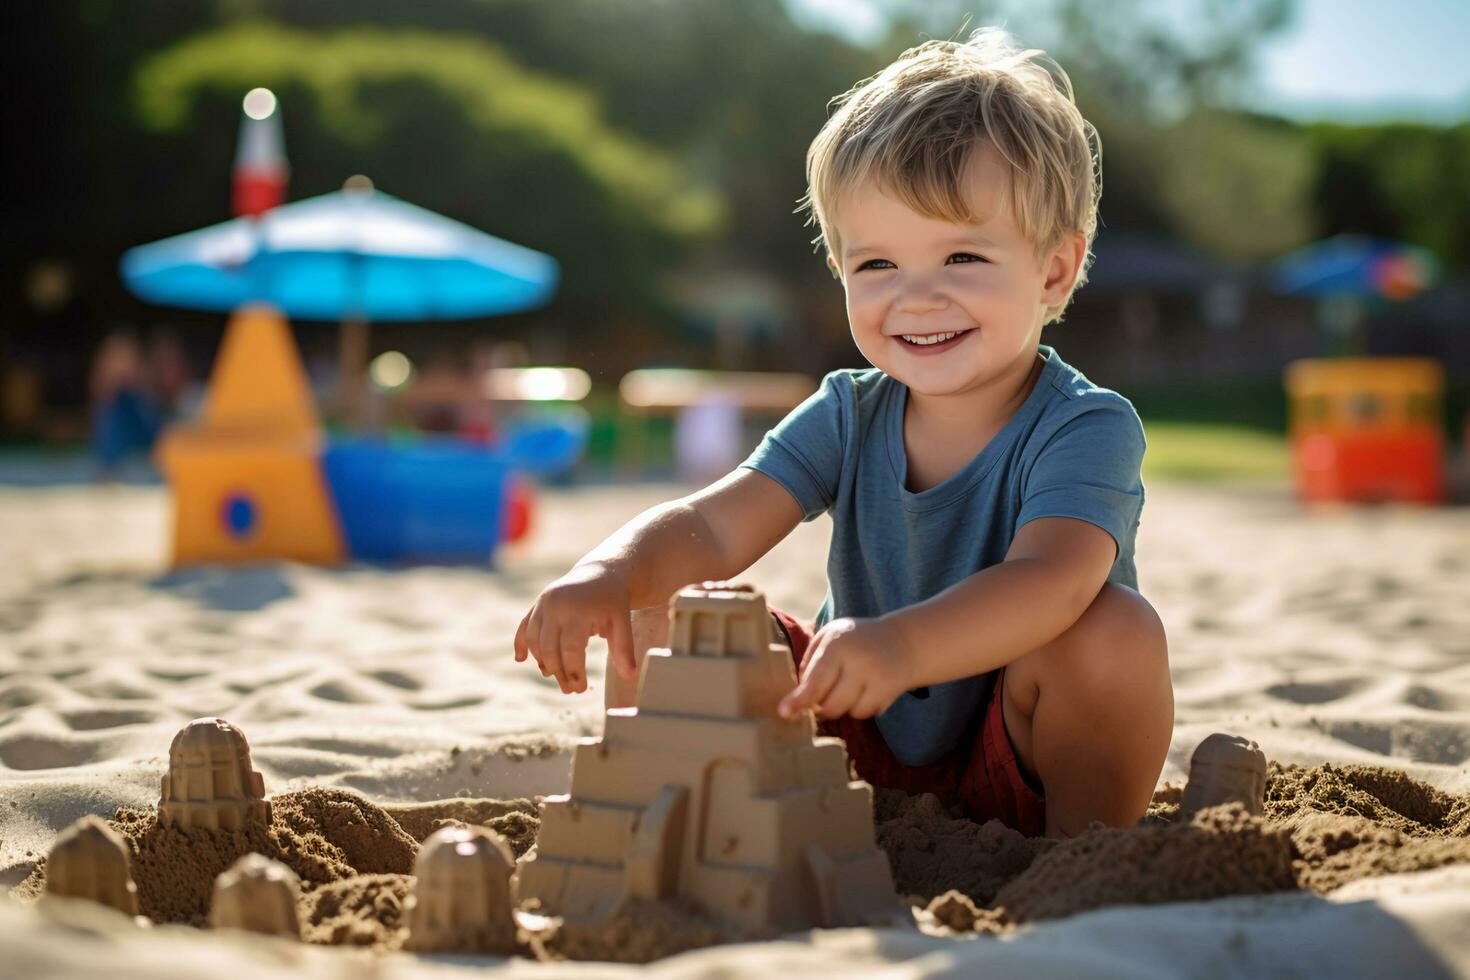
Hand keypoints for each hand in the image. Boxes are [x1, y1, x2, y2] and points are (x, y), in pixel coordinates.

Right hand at [514, 561, 636, 693]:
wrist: (600, 572)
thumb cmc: (612, 600)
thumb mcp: (622, 621)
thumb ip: (624, 649)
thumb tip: (630, 676)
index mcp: (577, 610)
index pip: (570, 649)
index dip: (573, 672)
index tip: (580, 689)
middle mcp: (556, 605)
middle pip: (549, 647)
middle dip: (558, 672)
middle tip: (569, 690)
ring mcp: (543, 603)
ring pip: (534, 639)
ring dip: (542, 661)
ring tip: (554, 676)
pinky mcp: (537, 604)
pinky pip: (524, 626)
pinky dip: (521, 643)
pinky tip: (521, 660)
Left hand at [777, 616, 913, 721]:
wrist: (904, 641)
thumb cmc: (857, 639)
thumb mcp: (830, 635)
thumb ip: (810, 660)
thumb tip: (796, 692)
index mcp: (838, 646)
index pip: (815, 680)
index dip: (798, 700)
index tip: (784, 713)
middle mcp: (858, 662)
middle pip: (829, 704)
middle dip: (821, 705)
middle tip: (823, 694)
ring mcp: (876, 679)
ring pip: (847, 712)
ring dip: (842, 705)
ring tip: (849, 685)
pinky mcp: (889, 693)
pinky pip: (864, 714)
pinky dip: (859, 707)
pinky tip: (865, 690)